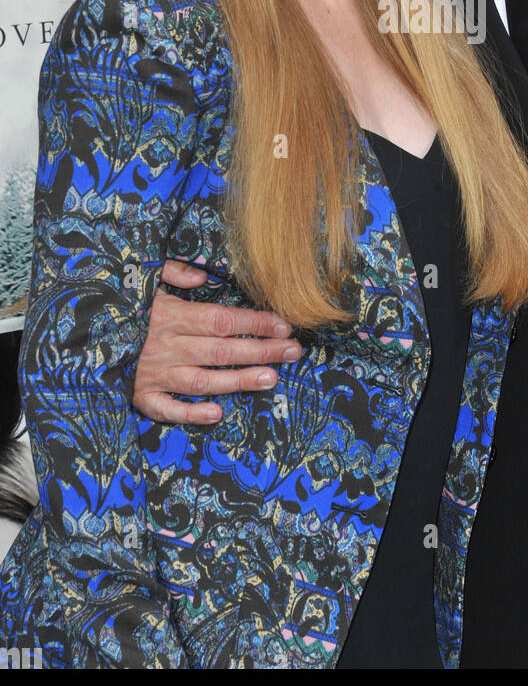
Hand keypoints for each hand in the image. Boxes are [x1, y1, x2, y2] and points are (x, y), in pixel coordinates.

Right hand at [132, 259, 302, 423]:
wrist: (75, 336)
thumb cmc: (118, 304)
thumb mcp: (141, 276)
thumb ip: (172, 271)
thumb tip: (203, 274)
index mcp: (169, 315)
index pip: (221, 319)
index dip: (254, 322)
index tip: (284, 324)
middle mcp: (165, 346)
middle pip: (221, 350)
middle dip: (261, 351)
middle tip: (294, 352)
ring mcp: (153, 374)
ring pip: (203, 380)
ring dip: (239, 381)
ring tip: (272, 379)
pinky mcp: (140, 396)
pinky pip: (168, 409)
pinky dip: (192, 413)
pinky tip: (218, 413)